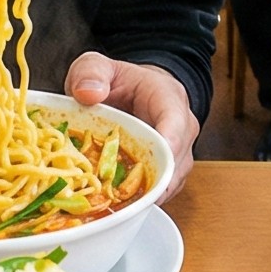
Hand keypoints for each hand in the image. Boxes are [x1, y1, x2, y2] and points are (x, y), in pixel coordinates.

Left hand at [65, 52, 198, 194]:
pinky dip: (139, 200)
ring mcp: (178, 156)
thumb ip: (91, 73)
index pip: (176, 128)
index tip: (144, 168)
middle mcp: (182, 133)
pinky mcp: (167, 174)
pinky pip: (158, 192)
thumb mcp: (100, 66)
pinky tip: (114, 205)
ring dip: (142, 196)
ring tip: (111, 204)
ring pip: (168, 184)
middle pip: (174, 165)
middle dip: (147, 183)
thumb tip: (87, 94)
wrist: (137, 91)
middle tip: (114, 198)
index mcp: (171, 102)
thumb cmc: (122, 81)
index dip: (163, 150)